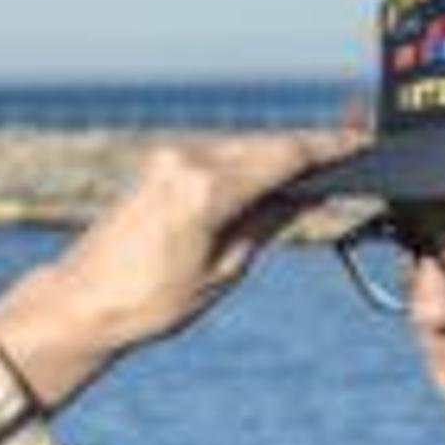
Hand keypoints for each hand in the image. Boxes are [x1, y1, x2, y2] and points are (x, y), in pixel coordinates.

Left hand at [0, 128, 365, 411]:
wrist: (83, 302)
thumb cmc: (148, 301)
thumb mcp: (224, 270)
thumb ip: (268, 222)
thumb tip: (307, 194)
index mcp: (206, 189)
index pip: (285, 154)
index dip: (329, 147)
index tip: (362, 142)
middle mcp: (188, 161)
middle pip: (266, 144)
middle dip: (309, 148)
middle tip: (351, 152)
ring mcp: (170, 160)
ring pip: (243, 148)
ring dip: (279, 157)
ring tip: (317, 174)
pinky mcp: (159, 167)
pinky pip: (219, 157)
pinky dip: (249, 165)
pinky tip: (269, 181)